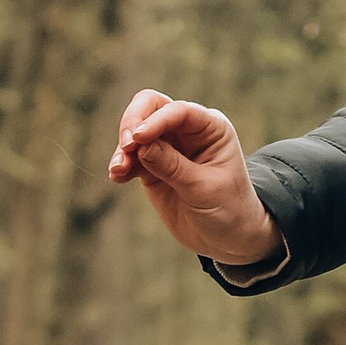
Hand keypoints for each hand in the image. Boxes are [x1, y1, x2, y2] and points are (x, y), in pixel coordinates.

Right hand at [108, 88, 282, 269]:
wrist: (227, 237)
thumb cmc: (228, 209)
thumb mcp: (204, 189)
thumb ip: (173, 167)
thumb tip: (141, 146)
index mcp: (211, 128)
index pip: (179, 111)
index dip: (156, 120)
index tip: (138, 138)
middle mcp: (188, 131)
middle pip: (152, 107)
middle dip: (133, 122)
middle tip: (126, 147)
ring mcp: (168, 147)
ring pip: (136, 131)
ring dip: (123, 148)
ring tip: (118, 170)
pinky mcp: (153, 166)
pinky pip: (131, 157)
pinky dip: (121, 163)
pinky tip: (117, 177)